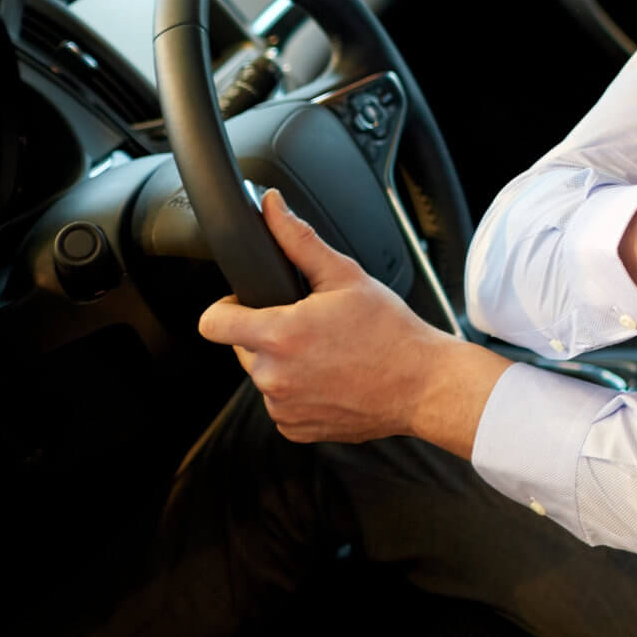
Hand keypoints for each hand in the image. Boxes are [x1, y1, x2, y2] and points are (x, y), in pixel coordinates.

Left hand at [197, 189, 507, 453]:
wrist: (423, 384)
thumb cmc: (391, 332)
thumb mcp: (346, 276)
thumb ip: (299, 241)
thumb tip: (272, 208)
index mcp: (279, 335)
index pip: (212, 323)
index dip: (226, 309)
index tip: (248, 306)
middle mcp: (273, 376)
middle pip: (243, 347)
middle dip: (269, 333)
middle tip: (313, 327)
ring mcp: (282, 406)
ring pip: (265, 375)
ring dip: (285, 364)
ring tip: (329, 354)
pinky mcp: (294, 429)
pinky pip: (281, 403)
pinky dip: (299, 391)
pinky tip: (332, 379)